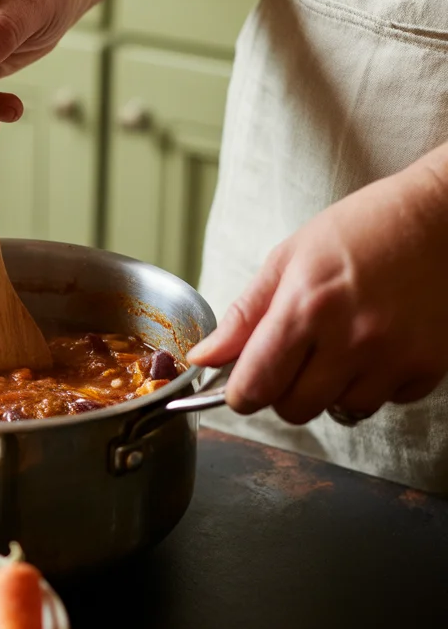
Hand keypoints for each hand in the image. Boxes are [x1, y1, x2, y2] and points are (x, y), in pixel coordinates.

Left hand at [188, 163, 447, 423]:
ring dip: (332, 389)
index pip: (255, 386)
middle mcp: (350, 338)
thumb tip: (205, 358)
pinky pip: (385, 402)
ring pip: (340, 411)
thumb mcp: (290, 258)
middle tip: (297, 356)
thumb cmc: (364, 228)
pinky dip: (375, 383)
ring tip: (343, 343)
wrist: (443, 217)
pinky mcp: (427, 368)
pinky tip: (379, 344)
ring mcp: (393, 357)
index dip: (241, 393)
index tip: (243, 384)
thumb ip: (245, 315)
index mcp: (306, 306)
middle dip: (285, 391)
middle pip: (294, 410)